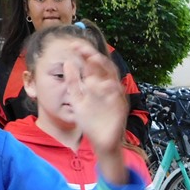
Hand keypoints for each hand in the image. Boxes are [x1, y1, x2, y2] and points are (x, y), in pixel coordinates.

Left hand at [63, 41, 127, 183]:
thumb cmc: (90, 122)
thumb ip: (73, 83)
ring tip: (93, 59)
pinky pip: (117, 95)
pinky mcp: (120, 108)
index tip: (72, 46)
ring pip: (112, 77)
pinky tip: (100, 83)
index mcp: (97, 83)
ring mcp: (115, 96)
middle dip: (93, 56)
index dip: (84, 53)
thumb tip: (68, 62)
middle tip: (82, 48)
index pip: (92, 64)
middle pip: (103, 66)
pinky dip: (110, 88)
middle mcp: (107, 87)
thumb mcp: (76, 99)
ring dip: (104, 68)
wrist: (100, 143)